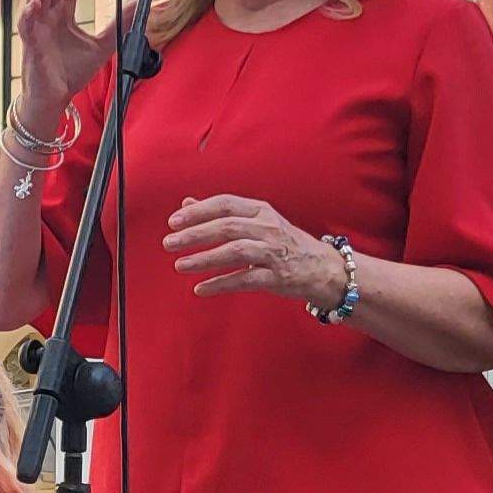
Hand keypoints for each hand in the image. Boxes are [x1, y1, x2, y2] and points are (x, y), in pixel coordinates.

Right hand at [8, 0, 113, 134]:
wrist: (56, 99)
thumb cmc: (70, 73)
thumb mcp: (102, 46)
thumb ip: (119, 25)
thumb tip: (139, 6)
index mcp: (63, 15)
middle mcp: (49, 17)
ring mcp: (37, 29)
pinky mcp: (31, 45)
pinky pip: (26, 25)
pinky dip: (29, 13)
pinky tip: (36, 3)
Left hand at [162, 194, 336, 301]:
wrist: (323, 269)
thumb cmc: (284, 243)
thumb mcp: (256, 222)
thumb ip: (222, 213)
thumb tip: (186, 203)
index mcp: (261, 211)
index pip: (225, 204)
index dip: (198, 212)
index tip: (173, 221)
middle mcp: (268, 228)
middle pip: (227, 227)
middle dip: (195, 234)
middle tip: (169, 243)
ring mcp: (274, 252)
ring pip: (235, 252)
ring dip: (204, 259)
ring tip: (180, 265)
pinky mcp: (277, 277)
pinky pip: (245, 279)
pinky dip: (221, 284)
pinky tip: (201, 289)